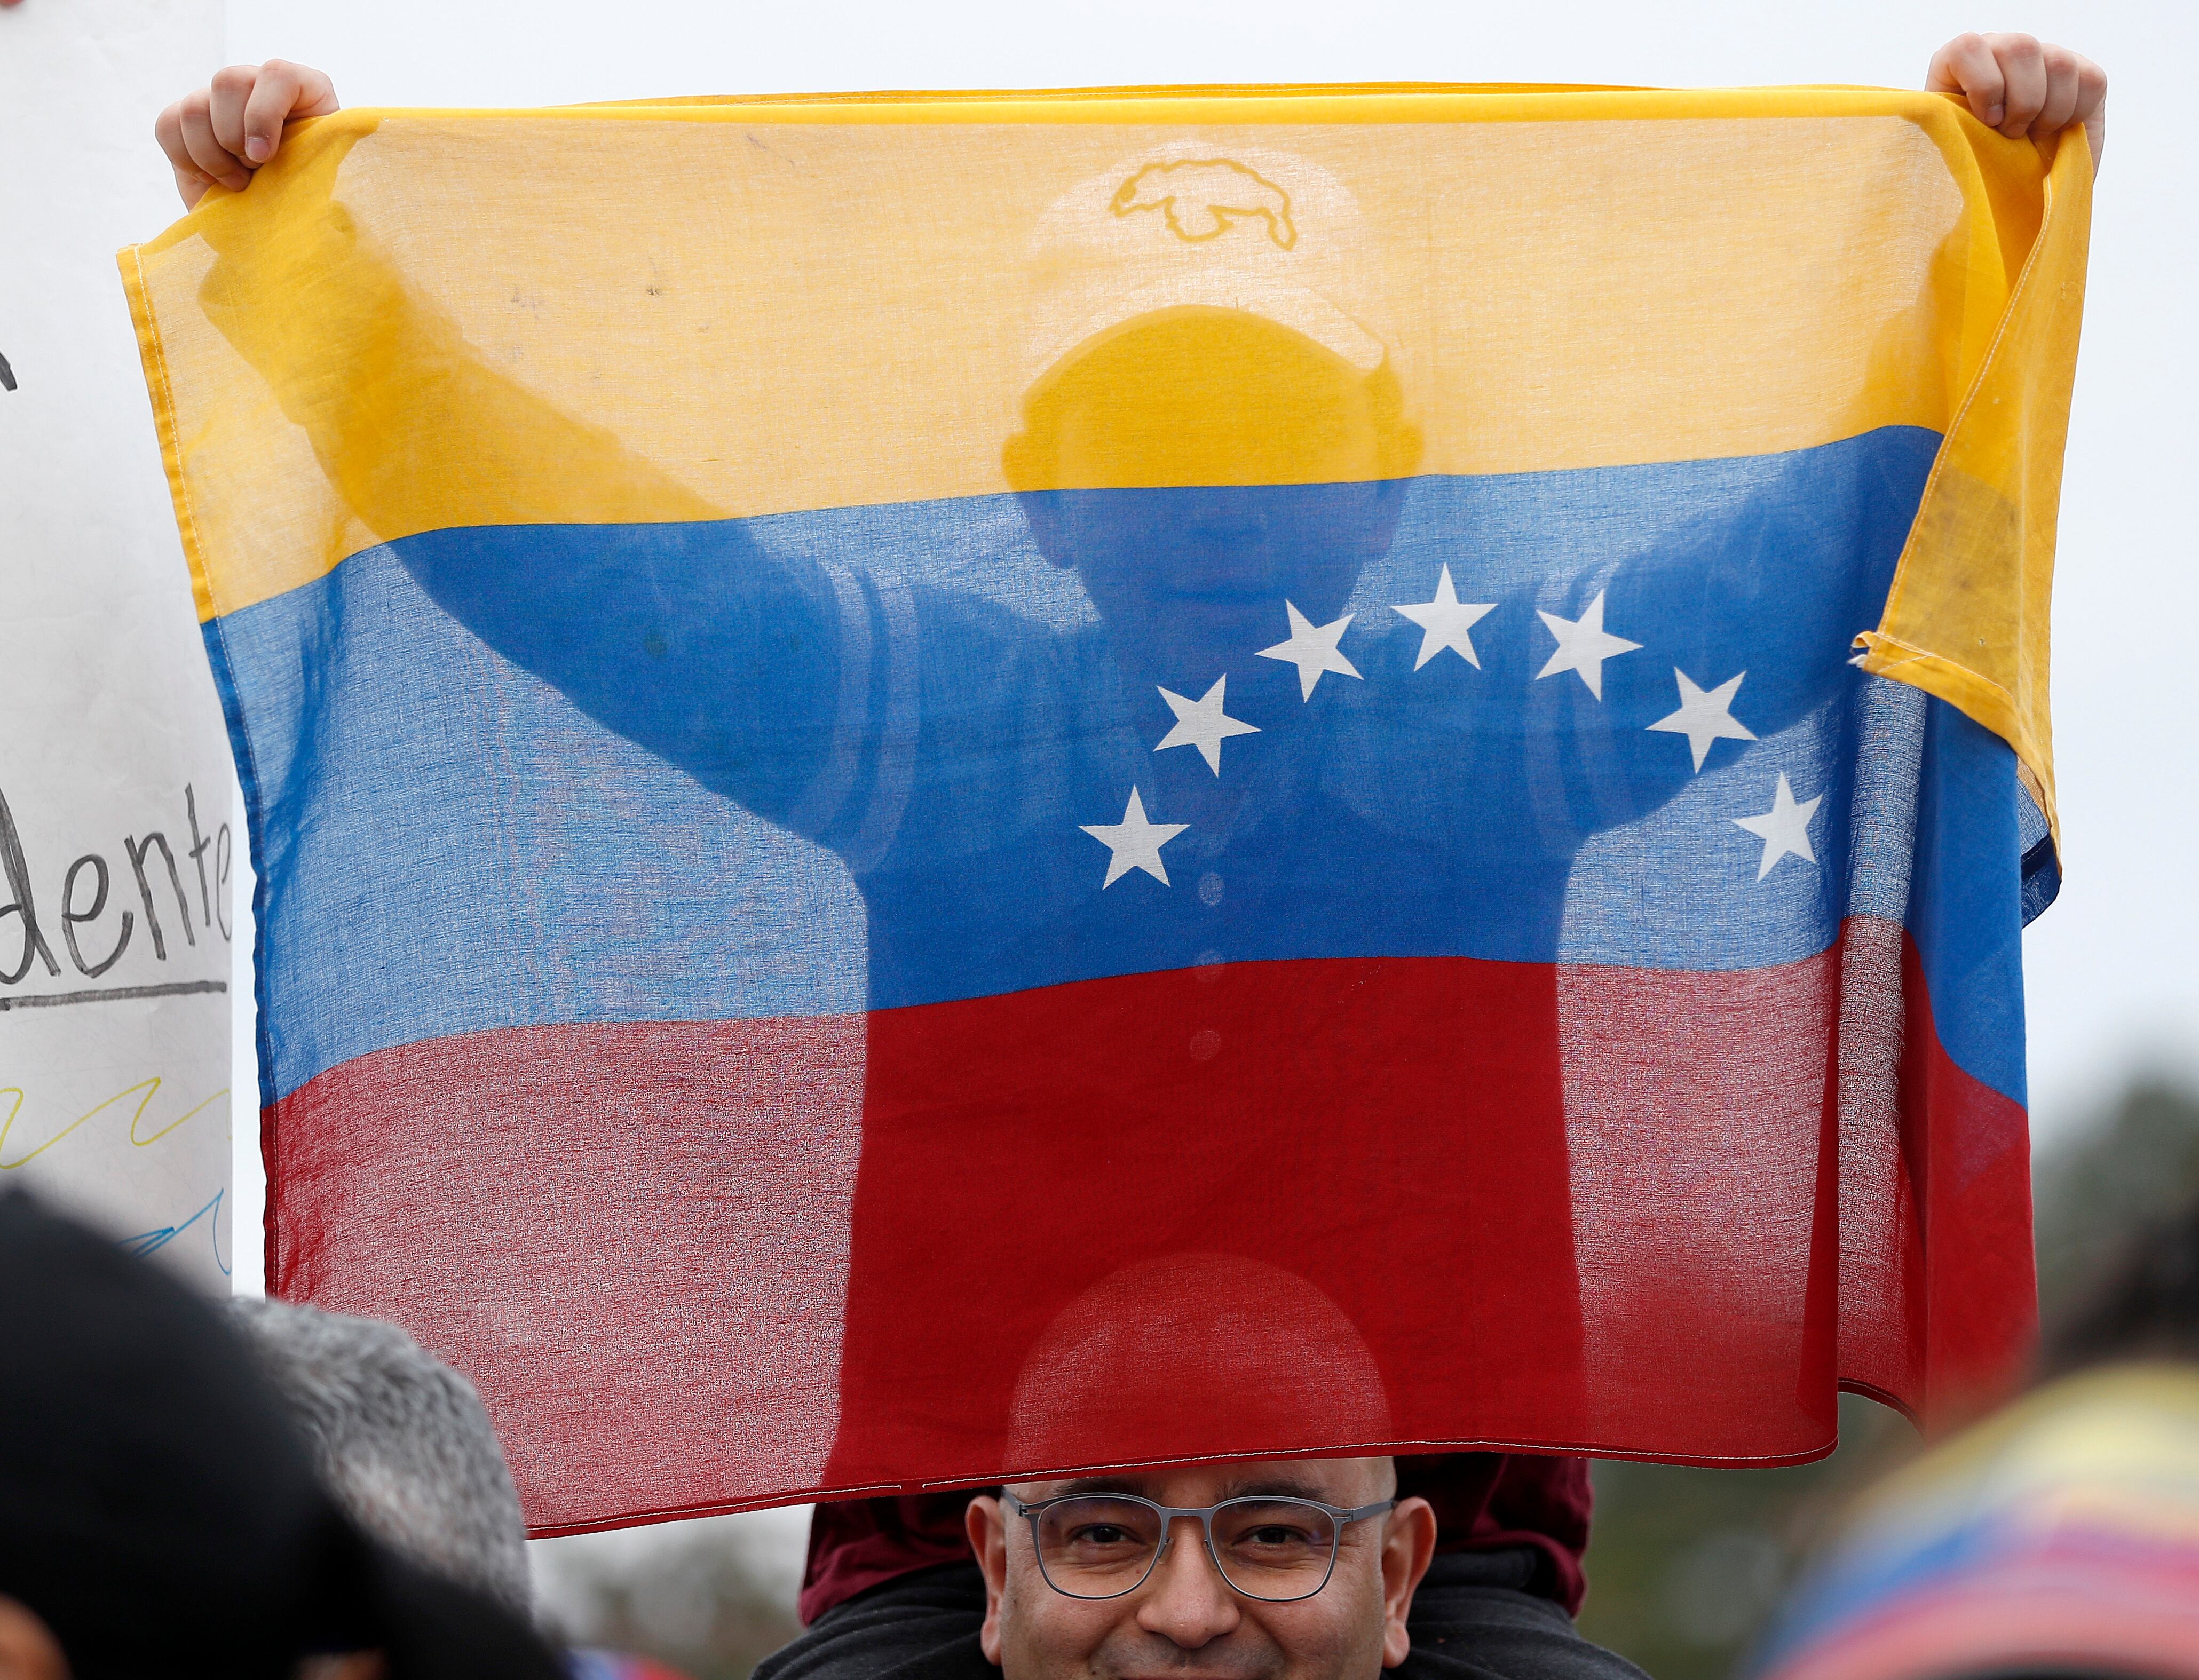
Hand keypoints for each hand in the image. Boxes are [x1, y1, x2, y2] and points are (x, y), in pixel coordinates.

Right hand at [155, 59, 339, 208]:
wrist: (282, 222)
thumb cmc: (312, 199)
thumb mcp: (325, 180)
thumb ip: (319, 160)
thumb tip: (298, 164)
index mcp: (304, 90)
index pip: (278, 74)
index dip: (264, 114)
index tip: (264, 157)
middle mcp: (258, 84)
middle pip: (227, 81)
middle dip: (235, 137)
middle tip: (253, 171)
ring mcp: (220, 100)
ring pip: (193, 107)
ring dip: (212, 155)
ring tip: (238, 182)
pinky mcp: (189, 122)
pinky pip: (168, 126)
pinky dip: (186, 158)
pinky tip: (213, 179)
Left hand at [1927, 32, 2106, 165]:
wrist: (2011, 188)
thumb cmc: (1972, 168)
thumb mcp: (1946, 150)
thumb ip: (1940, 130)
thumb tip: (1932, 130)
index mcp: (1959, 63)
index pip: (1968, 47)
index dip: (1983, 85)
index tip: (1987, 121)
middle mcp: (2001, 50)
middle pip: (2019, 48)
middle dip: (2020, 102)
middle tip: (2011, 135)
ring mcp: (2044, 57)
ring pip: (2059, 63)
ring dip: (2048, 112)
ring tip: (2031, 137)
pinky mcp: (2082, 73)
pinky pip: (2089, 81)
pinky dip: (2074, 114)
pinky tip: (2055, 131)